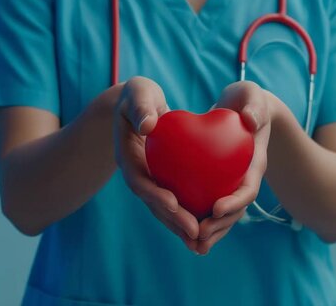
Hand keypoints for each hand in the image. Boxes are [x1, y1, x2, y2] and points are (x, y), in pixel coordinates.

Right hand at [113, 76, 199, 251]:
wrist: (137, 105)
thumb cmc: (139, 96)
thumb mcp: (138, 94)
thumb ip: (141, 107)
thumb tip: (148, 125)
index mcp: (128, 157)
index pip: (140, 181)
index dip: (155, 195)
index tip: (173, 204)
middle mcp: (137, 174)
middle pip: (153, 203)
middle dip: (173, 220)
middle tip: (195, 232)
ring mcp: (148, 180)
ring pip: (163, 209)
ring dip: (180, 227)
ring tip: (202, 242)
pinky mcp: (161, 182)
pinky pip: (174, 202)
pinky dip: (187, 216)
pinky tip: (207, 229)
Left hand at [196, 81, 271, 254]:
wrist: (243, 107)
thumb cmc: (246, 99)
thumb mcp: (251, 95)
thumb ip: (254, 105)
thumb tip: (250, 121)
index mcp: (255, 161)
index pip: (248, 188)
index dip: (234, 202)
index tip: (215, 209)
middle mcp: (245, 177)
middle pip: (236, 210)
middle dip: (219, 226)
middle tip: (198, 235)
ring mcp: (232, 183)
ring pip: (223, 215)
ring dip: (210, 232)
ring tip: (192, 245)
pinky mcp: (219, 184)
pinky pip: (209, 206)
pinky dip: (199, 220)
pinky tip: (183, 233)